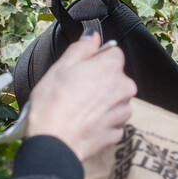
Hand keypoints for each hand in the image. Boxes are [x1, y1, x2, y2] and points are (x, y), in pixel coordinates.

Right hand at [23, 32, 136, 164]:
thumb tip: (93, 37)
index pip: (113, 53)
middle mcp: (124, 89)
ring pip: (115, 100)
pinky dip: (101, 121)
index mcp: (111, 68)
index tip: (83, 68)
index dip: (97, 59)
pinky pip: (112, 121)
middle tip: (76, 89)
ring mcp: (122, 113)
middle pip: (116, 77)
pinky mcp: (117, 133)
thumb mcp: (61, 66)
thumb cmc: (53, 103)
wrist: (53, 142)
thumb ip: (82, 48)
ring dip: (102, 102)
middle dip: (101, 81)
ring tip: (79, 108)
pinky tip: (84, 123)